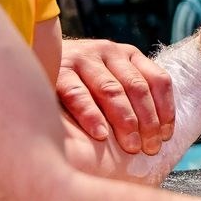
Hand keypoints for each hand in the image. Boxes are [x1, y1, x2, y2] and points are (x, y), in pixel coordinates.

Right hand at [55, 37, 174, 155]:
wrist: (34, 64)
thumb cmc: (82, 85)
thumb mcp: (112, 81)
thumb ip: (132, 97)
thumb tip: (160, 135)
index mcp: (128, 55)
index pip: (158, 80)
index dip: (166, 109)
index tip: (166, 136)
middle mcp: (108, 52)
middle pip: (137, 87)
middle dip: (148, 120)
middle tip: (150, 148)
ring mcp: (83, 59)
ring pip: (112, 90)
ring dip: (125, 121)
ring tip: (132, 146)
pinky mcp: (59, 71)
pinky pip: (78, 95)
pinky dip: (91, 116)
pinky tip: (100, 134)